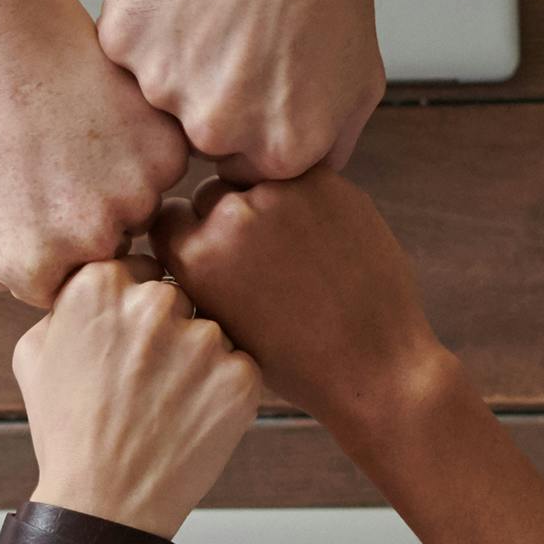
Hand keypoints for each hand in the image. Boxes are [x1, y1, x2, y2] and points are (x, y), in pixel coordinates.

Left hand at [0, 8, 187, 303]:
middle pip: (107, 257)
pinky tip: (103, 119)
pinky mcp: (168, 153)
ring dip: (118, 188)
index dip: (45, 251)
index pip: (59, 290)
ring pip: (140, 214)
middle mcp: (94, 241)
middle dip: (86, 226)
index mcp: (35, 266)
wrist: (7, 38)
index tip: (32, 209)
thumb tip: (28, 291)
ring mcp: (138, 196)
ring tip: (77, 140)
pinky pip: (164, 171)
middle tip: (58, 169)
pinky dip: (142, 151)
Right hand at [13, 261, 260, 534]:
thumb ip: (66, 303)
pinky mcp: (240, 377)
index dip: (137, 310)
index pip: (143, 269)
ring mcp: (202, 340)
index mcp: (100, 284)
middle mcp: (154, 302)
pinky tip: (191, 421)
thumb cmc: (66, 431)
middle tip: (148, 383)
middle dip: (170, 332)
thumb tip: (96, 281)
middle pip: (181, 298)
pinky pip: (241, 367)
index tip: (130, 345)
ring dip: (198, 363)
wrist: (101, 505)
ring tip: (167, 409)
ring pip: (212, 333)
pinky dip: (223, 393)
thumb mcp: (34, 354)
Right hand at [97, 0, 388, 177]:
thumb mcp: (358, 82)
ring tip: (214, 9)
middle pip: (191, 136)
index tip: (256, 79)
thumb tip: (292, 185)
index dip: (246, 121)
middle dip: (208, 95)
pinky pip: (125, 49)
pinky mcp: (123, 39)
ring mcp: (162, 86)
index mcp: (272, 154)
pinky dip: (147, 24)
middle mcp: (215, 130)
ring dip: (174, 58)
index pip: (237, 167)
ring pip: (153, 92)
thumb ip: (325, 150)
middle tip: (235, 37)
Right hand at [164, 173, 456, 444]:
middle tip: (261, 252)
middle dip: (227, 217)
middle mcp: (232, 217)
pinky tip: (325, 238)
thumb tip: (184, 240)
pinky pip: (300, 176)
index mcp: (196, 258)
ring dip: (268, 203)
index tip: (210, 250)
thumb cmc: (297, 362)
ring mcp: (282, 194)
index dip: (188, 235)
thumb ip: (196, 278)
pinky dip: (308, 199)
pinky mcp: (326, 183)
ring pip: (257, 180)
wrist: (374, 366)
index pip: (169, 217)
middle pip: (211, 194)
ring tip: (297, 247)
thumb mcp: (221, 327)